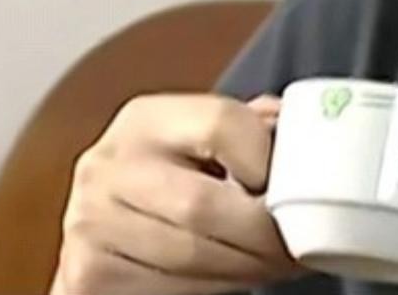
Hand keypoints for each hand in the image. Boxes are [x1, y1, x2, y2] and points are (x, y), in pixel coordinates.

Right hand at [51, 94, 301, 294]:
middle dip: (263, 233)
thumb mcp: (212, 140)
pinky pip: (167, 288)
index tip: (290, 184)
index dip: (266, 159)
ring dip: (248, 267)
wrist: (116, 223)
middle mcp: (107, 166)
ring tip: (278, 262)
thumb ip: (255, 128)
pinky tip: (236, 276)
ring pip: (191, 255)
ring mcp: (88, 222)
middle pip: (203, 204)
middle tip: (299, 244)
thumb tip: (310, 137)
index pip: (220, 124)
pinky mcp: (86, 275)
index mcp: (147, 119)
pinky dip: (214, 287)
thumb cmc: (182, 177)